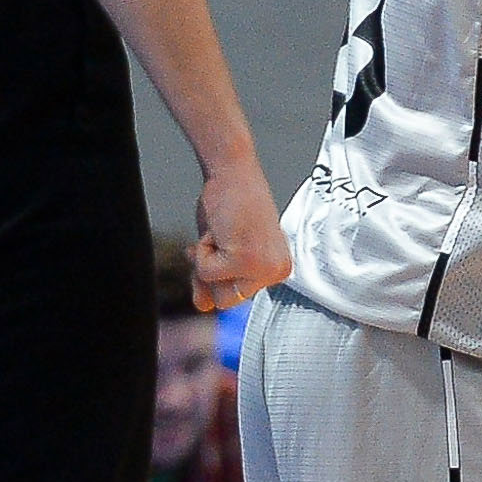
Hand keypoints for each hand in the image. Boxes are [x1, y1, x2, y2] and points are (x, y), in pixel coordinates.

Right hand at [190, 162, 289, 314]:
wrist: (232, 171)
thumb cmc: (228, 205)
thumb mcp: (221, 248)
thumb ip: (215, 279)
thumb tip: (204, 309)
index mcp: (278, 269)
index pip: (236, 296)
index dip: (217, 275)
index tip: (221, 244)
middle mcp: (278, 272)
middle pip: (228, 302)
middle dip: (211, 273)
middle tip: (218, 237)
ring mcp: (265, 268)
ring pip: (217, 293)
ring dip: (207, 260)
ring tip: (221, 232)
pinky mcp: (247, 261)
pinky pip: (206, 274)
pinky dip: (202, 250)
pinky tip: (218, 228)